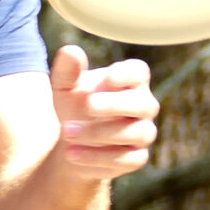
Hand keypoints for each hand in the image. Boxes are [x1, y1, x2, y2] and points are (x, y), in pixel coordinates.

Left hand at [49, 45, 159, 179]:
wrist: (73, 142)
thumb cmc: (75, 106)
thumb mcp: (65, 87)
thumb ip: (68, 70)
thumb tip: (70, 51)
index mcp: (130, 81)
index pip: (139, 72)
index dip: (127, 74)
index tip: (108, 78)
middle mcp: (143, 105)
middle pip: (144, 103)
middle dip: (115, 105)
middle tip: (87, 105)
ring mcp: (143, 132)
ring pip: (137, 133)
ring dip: (100, 133)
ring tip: (67, 133)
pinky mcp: (136, 157)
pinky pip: (128, 159)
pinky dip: (99, 157)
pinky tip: (73, 153)